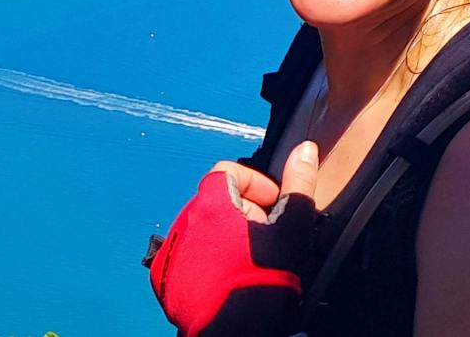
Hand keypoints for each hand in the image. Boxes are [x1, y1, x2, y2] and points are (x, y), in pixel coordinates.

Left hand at [148, 142, 319, 336]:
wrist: (237, 332)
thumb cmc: (263, 280)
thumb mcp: (292, 227)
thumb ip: (299, 183)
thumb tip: (304, 150)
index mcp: (212, 205)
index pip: (227, 171)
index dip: (256, 182)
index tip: (272, 204)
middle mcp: (184, 224)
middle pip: (216, 200)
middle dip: (245, 210)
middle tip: (267, 234)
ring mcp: (172, 253)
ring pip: (202, 228)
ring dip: (226, 234)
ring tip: (249, 258)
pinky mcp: (165, 280)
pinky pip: (187, 255)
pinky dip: (207, 259)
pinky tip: (229, 275)